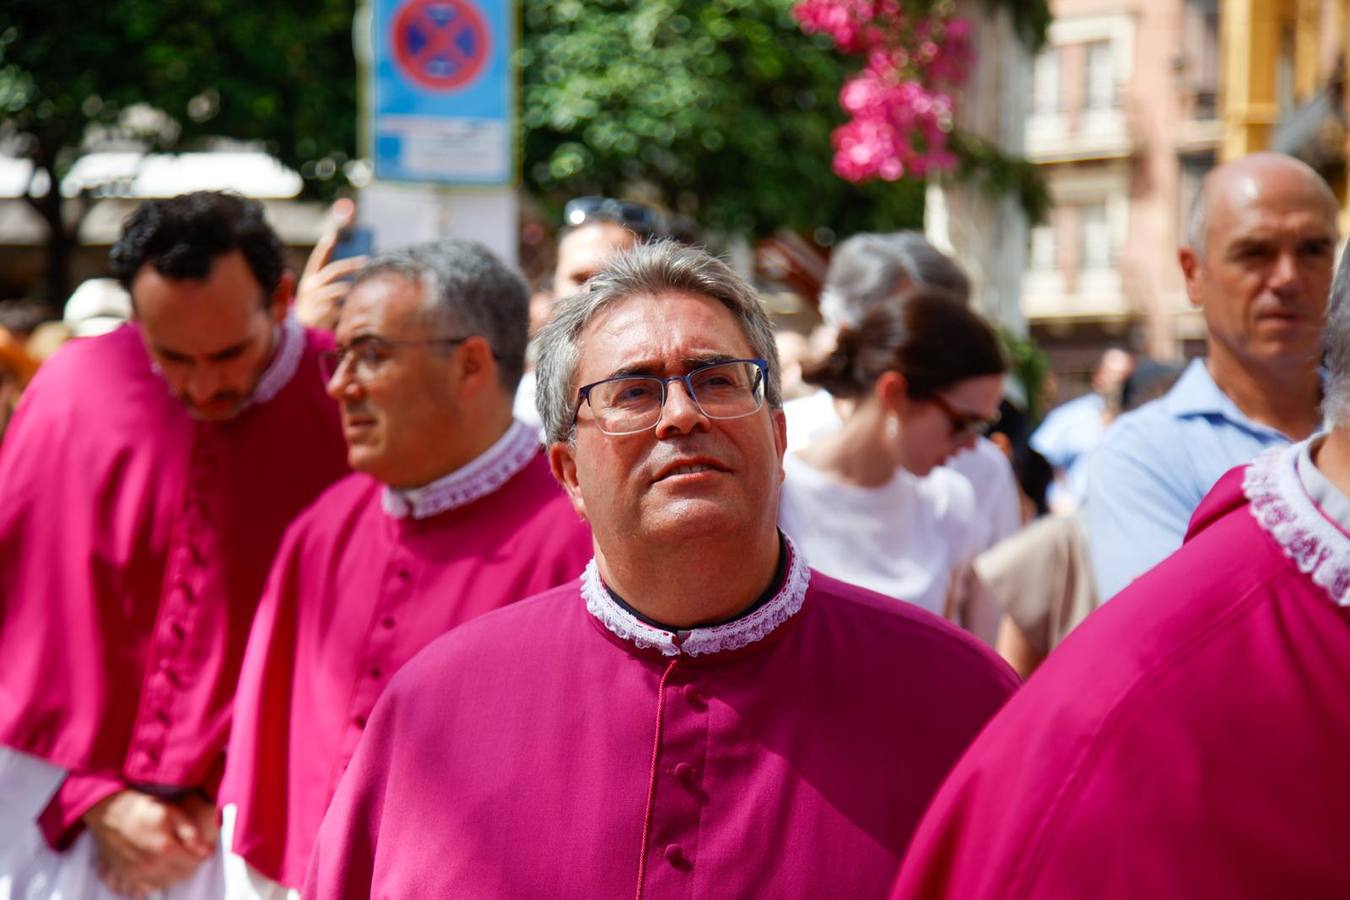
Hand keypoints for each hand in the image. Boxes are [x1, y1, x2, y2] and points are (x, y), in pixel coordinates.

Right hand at [83, 790, 216, 896]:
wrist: (109, 813)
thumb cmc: (142, 810)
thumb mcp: (172, 813)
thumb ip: (191, 834)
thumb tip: (206, 852)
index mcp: (165, 850)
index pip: (192, 864)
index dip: (200, 857)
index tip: (200, 849)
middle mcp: (150, 867)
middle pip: (179, 877)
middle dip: (189, 866)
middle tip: (189, 853)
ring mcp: (136, 874)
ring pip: (163, 884)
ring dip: (173, 876)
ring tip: (175, 860)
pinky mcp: (124, 876)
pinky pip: (143, 889)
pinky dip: (154, 883)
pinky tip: (157, 871)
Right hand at [294, 198, 365, 331]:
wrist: (301, 336)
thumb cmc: (312, 312)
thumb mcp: (315, 294)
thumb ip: (327, 281)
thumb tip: (340, 269)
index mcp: (309, 280)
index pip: (317, 260)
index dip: (324, 247)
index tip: (332, 234)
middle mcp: (311, 288)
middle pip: (332, 271)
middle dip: (350, 265)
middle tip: (365, 261)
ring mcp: (316, 301)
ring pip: (339, 290)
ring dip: (351, 290)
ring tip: (360, 292)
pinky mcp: (323, 315)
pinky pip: (342, 308)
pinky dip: (350, 309)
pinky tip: (355, 312)